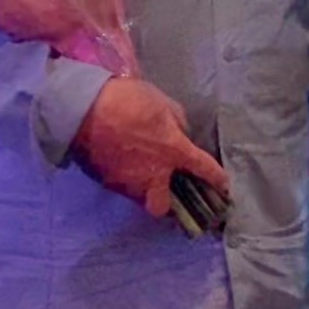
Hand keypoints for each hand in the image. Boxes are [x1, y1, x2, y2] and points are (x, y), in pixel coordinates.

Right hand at [72, 78, 228, 218]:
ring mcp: (127, 183)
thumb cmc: (129, 101)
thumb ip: (177, 122)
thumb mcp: (162, 104)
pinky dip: (125, 178)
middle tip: (167, 187)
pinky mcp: (106, 182)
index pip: (203, 168)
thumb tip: (180, 133)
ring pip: (140, 197)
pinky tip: (122, 162)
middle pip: (163, 208)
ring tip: (141, 171)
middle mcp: (152, 175)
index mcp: (173, 152)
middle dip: (167, 204)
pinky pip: (122, 186)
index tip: (224, 186)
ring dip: (144, 188)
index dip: (216, 179)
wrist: (85, 109)